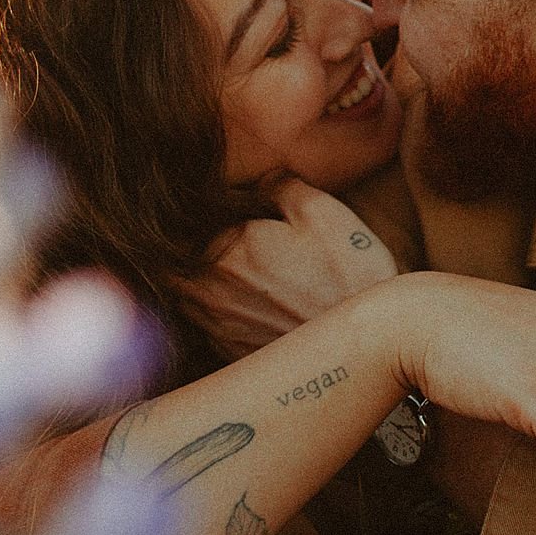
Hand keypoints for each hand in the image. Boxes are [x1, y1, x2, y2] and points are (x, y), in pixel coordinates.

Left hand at [181, 180, 397, 357]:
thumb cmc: (348, 277)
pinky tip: (246, 304)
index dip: (198, 214)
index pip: (187, 224)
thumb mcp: (323, 213)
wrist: (362, 350)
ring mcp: (217, 327)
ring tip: (231, 271)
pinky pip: (202, 325)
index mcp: (227, 249)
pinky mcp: (229, 355)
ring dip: (194, 280)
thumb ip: (281, 185)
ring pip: (182, 296)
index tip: (217, 209)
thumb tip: (260, 179)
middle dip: (186, 248)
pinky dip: (213, 311)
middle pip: (173, 264)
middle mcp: (210, 291)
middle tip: (211, 237)